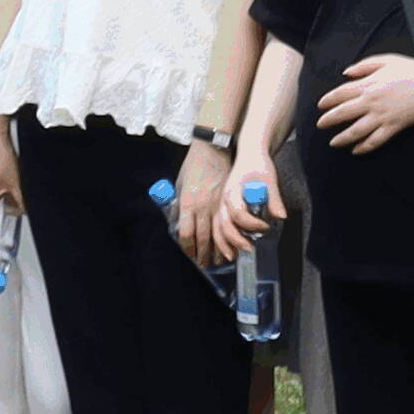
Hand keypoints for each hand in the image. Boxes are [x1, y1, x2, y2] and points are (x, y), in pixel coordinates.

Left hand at [174, 151, 254, 266]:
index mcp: (187, 203)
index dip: (188, 248)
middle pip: (203, 238)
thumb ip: (181, 203)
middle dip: (204, 254)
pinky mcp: (228, 201)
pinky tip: (233, 244)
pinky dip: (230, 236)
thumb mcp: (181, 184)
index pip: (187, 234)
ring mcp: (217, 204)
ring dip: (219, 249)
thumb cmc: (194, 165)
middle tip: (205, 265)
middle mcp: (202, 207)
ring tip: (220, 261)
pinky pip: (229, 223)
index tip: (190, 256)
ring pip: (218, 233)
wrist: (213, 149)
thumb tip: (180, 219)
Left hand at [319, 52, 413, 151]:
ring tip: (333, 143)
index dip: (328, 100)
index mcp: (368, 84)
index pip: (341, 93)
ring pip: (356, 131)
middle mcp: (372, 101)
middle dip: (328, 120)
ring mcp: (382, 116)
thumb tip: (346, 73)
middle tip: (320, 125)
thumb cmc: (410, 70)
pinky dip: (364, 147)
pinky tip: (356, 150)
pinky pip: (375, 140)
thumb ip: (363, 66)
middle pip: (343, 113)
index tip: (320, 105)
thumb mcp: (385, 60)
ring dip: (342, 138)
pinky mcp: (393, 126)